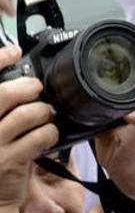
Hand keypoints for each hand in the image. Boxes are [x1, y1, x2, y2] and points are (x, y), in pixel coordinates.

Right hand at [0, 45, 57, 207]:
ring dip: (44, 111)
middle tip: (37, 89)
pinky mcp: (10, 160)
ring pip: (28, 113)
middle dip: (29, 87)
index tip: (14, 51)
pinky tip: (48, 134)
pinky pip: (41, 136)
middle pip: (6, 93)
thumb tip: (18, 80)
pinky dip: (50, 131)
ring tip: (46, 114)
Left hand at [93, 85, 134, 209]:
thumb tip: (87, 112)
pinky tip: (131, 116)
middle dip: (121, 81)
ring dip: (134, 91)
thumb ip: (101, 131)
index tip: (90, 85)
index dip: (108, 85)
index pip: (121, 91)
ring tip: (117, 101)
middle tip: (103, 84)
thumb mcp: (108, 153)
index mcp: (129, 117)